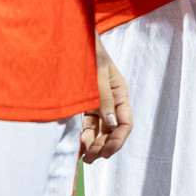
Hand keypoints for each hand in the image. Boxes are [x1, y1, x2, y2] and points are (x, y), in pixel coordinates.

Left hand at [82, 36, 134, 161]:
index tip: (105, 153)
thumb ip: (103, 98)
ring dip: (91, 143)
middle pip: (111, 129)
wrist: (70, 36)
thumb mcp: (98, 73)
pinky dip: (81, 134)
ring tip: (82, 155)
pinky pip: (84, 122)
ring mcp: (95, 101)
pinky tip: (76, 143)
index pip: (125, 123)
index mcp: (119, 92)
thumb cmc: (88, 50)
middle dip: (102, 145)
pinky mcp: (82, 102)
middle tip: (89, 158)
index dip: (117, 140)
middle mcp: (109, 99)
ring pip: (97, 129)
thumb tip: (111, 123)